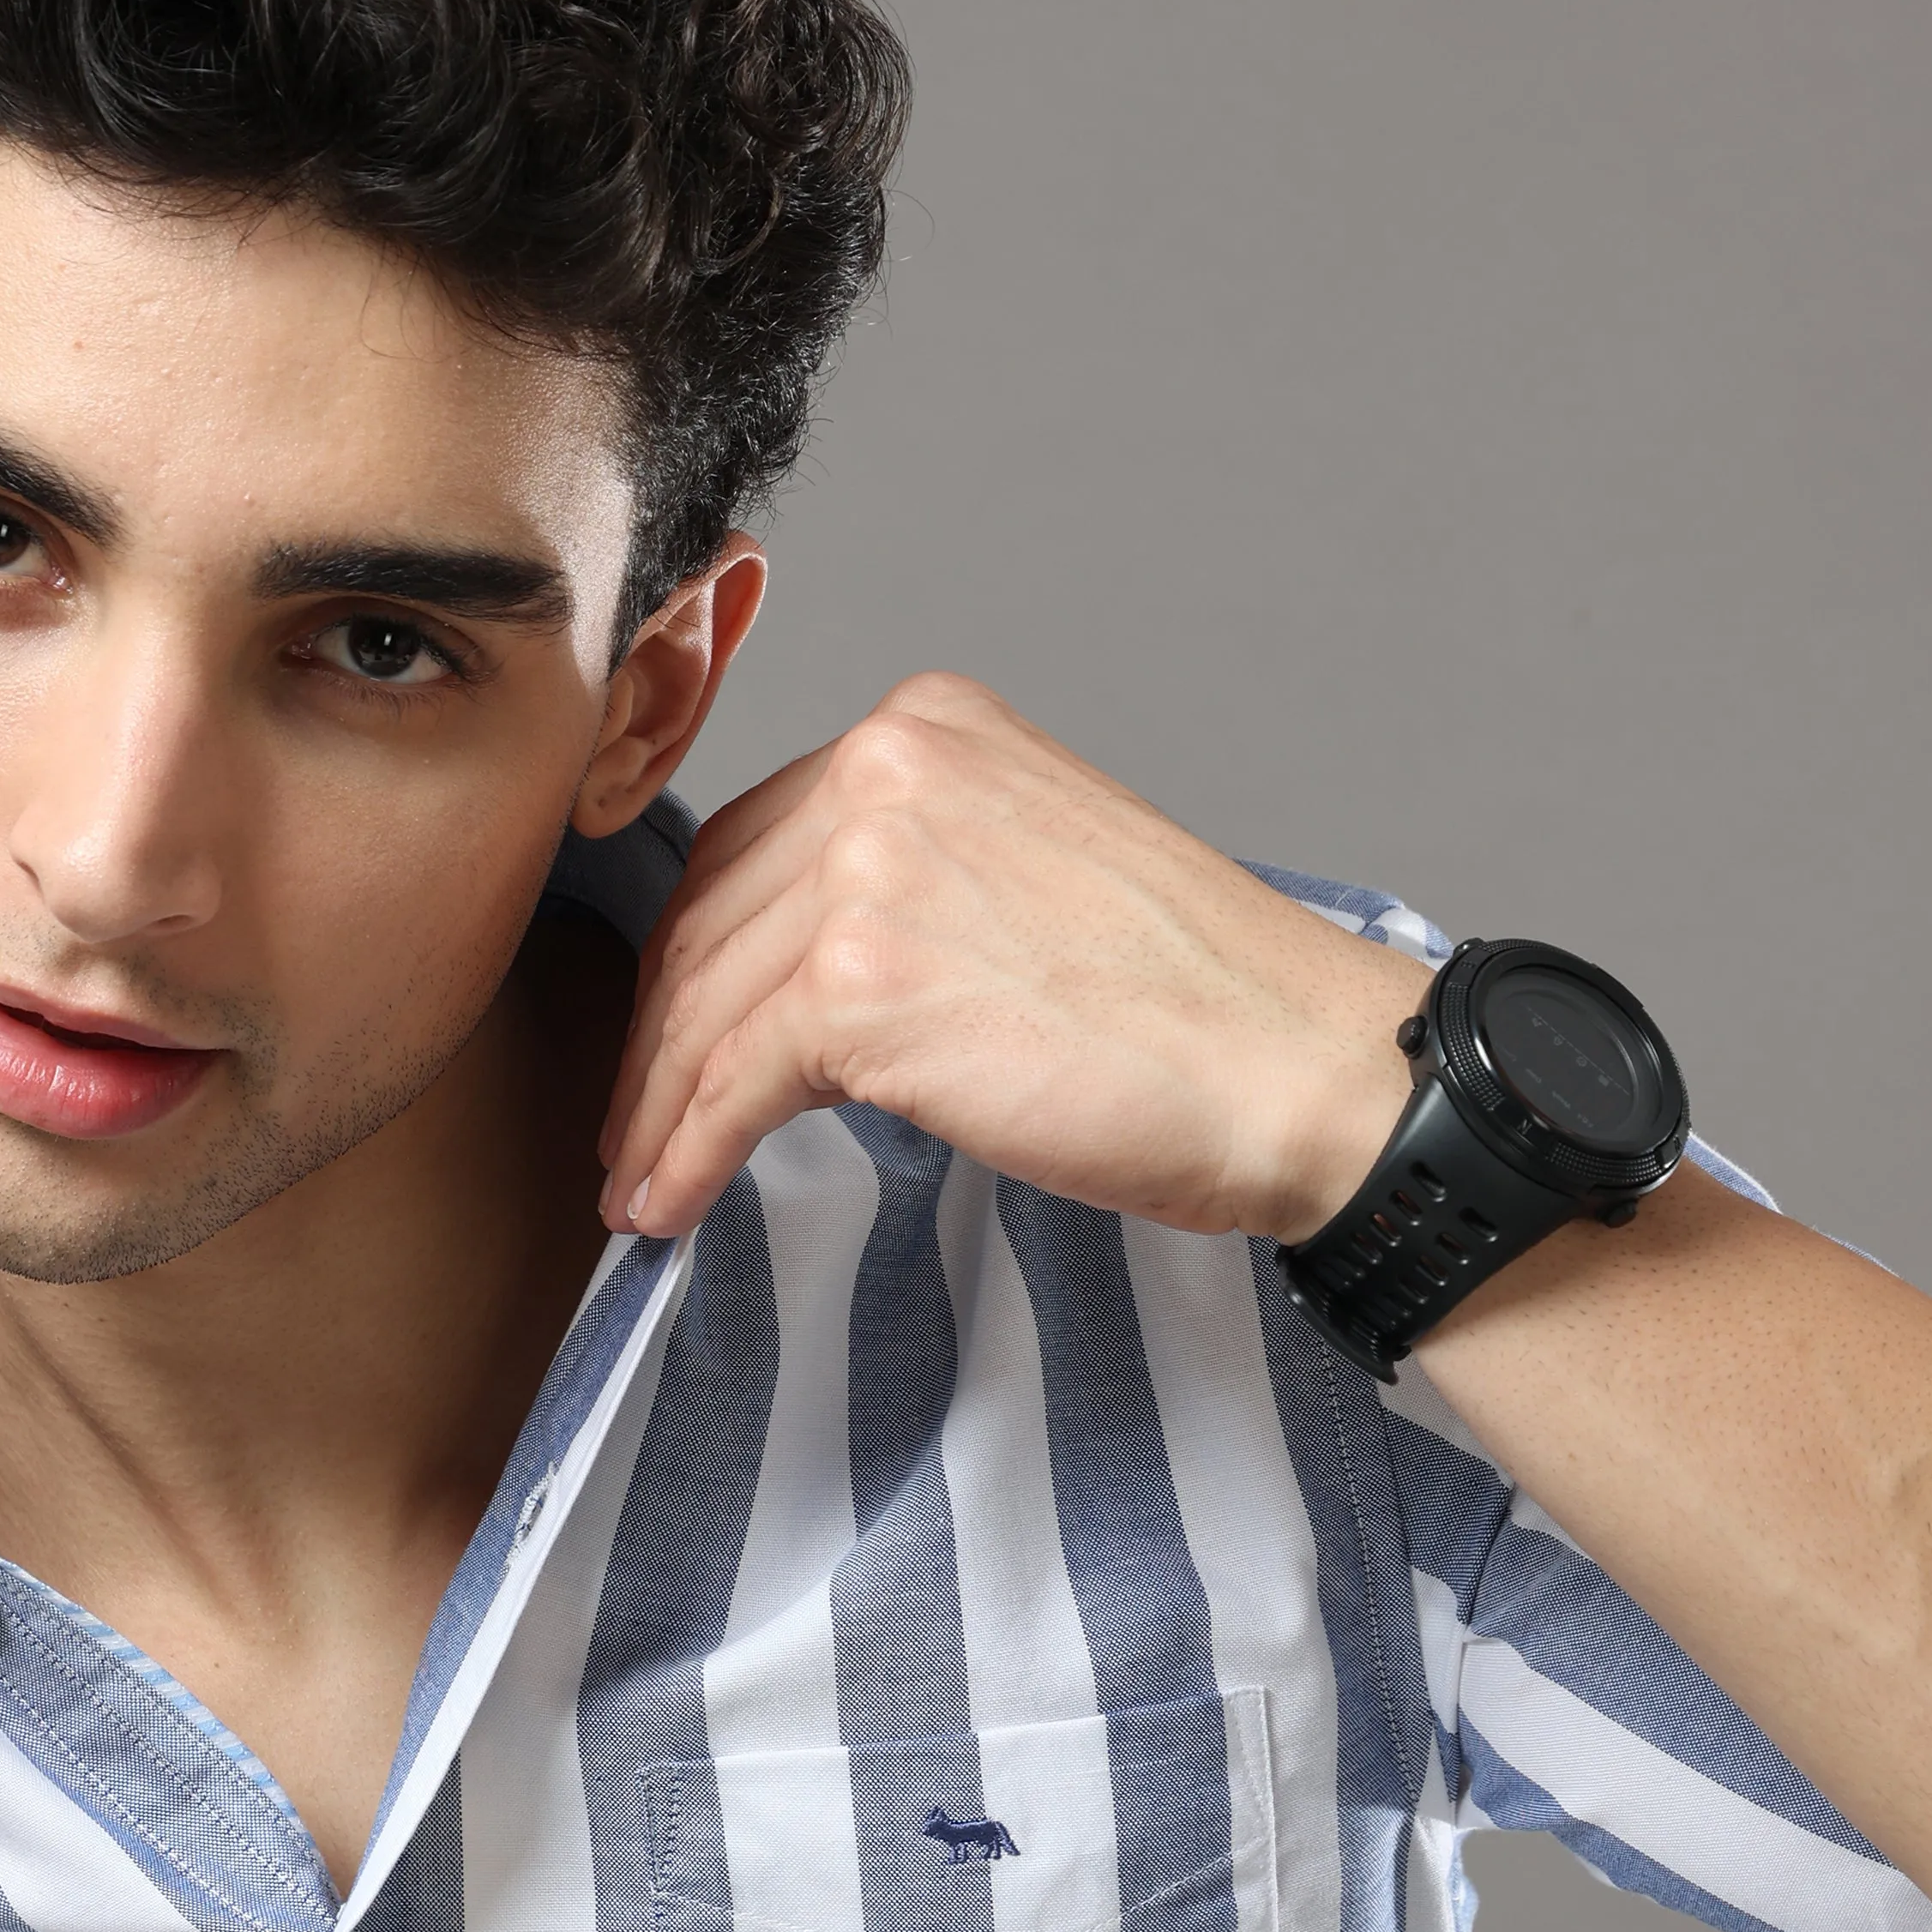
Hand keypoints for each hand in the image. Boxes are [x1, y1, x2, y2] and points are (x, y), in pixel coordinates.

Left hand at [599, 676, 1435, 1244]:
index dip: (698, 960)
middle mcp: (887, 767)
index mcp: (929, 726)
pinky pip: (730, 1081)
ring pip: (705, 1004)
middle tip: (633, 1129)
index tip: (673, 1041)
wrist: (1297, 1070)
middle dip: (661, 1040)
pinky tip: (666, 1205)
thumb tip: (791, 971)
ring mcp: (869, 869)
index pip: (754, 845)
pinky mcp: (862, 984)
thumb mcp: (1034, 875)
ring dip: (659, 1111)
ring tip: (639, 1187)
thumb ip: (915, 878)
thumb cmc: (1198, 1007)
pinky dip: (686, 1152)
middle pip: (711, 920)